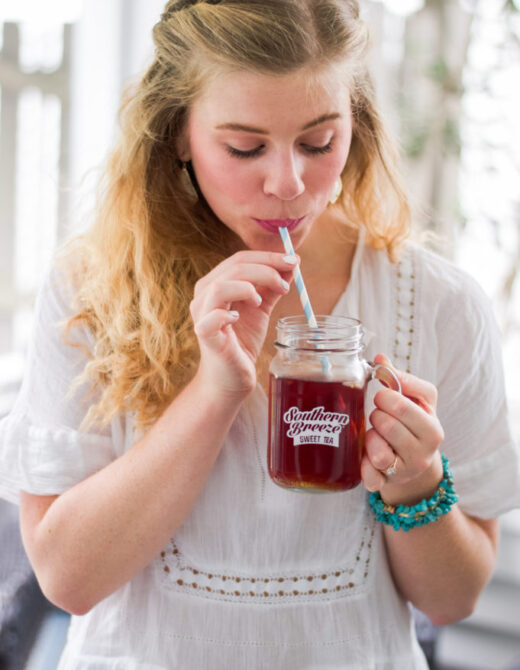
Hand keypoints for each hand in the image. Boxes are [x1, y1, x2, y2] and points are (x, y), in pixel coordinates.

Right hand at [190, 251, 297, 396]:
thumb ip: (272, 287)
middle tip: (287, 282)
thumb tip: (292, 265)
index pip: (240, 259)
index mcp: (216, 283)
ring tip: (261, 301)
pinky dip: (227, 313)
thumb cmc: (242, 341)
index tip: (294, 261)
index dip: (268, 257)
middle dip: (266, 269)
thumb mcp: (261, 309)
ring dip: (248, 287)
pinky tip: (238, 317)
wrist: (231, 378)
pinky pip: (212, 317)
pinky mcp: (204, 334)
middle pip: (234, 267)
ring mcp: (202, 314)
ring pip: (221, 286)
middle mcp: (205, 295)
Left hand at [361, 354, 444, 504]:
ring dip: (369, 439)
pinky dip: (363, 469)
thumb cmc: (413, 424)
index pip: (402, 405)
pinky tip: (365, 459)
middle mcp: (423, 453)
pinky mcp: (387, 485)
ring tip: (374, 435)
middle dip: (376, 416)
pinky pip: (369, 478)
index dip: (386, 396)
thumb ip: (400, 378)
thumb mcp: (416, 401)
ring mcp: (405, 472)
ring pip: (376, 451)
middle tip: (378, 416)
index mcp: (432, 429)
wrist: (415, 463)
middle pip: (386, 425)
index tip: (383, 396)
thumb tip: (380, 358)